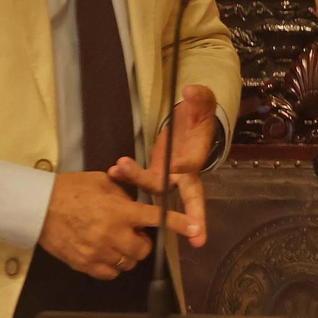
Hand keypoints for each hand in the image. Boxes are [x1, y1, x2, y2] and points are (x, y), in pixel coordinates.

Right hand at [38, 172, 200, 278]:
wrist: (37, 206)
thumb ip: (126, 193)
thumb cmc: (70, 189)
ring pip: (128, 263)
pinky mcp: (84, 264)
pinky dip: (113, 266)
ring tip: (117, 242)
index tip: (195, 229)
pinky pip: (110, 273)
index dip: (178, 224)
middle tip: (133, 233)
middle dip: (144, 242)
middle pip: (144, 249)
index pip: (156, 219)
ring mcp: (98, 252)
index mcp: (120, 211)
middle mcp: (112, 234)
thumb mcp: (103, 182)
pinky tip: (105, 253)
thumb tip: (139, 201)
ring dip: (128, 254)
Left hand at [105, 83, 216, 248]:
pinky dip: (125, 175)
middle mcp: (183, 173)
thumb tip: (190, 92)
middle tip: (173, 225)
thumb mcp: (204, 104)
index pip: (196, 168)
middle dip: (179, 214)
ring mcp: (166, 174)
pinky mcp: (152, 171)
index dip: (186, 169)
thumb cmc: (198, 116)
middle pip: (178, 194)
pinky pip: (139, 178)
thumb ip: (201, 98)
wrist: (189, 122)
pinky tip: (112, 171)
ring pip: (153, 185)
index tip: (178, 167)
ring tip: (119, 166)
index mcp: (197, 157)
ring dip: (136, 178)